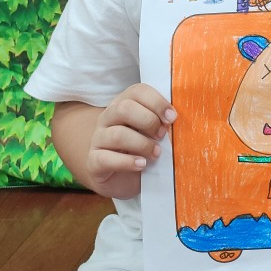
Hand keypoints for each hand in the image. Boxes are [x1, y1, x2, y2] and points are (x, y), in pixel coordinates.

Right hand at [87, 83, 175, 198]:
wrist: (121, 178)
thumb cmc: (142, 150)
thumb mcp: (153, 132)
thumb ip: (162, 121)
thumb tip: (176, 117)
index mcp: (123, 104)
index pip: (137, 91)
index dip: (157, 101)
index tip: (172, 117)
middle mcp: (107, 118)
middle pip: (124, 108)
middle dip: (148, 121)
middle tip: (162, 135)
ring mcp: (98, 139)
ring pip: (117, 134)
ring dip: (142, 144)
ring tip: (156, 153)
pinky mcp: (93, 161)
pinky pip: (106, 158)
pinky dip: (127, 162)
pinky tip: (141, 164)